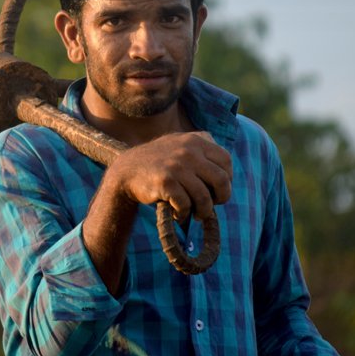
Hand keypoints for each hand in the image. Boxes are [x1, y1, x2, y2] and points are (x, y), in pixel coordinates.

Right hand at [105, 131, 231, 222]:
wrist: (127, 171)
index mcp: (194, 140)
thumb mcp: (179, 144)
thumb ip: (202, 147)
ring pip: (204, 197)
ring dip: (202, 211)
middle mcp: (187, 151)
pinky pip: (185, 205)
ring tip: (196, 214)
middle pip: (221, 180)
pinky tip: (177, 213)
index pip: (226, 160)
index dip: (227, 179)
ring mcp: (176, 166)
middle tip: (211, 205)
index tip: (217, 190)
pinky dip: (183, 214)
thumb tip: (226, 170)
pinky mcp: (165, 182)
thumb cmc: (158, 162)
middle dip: (221, 198)